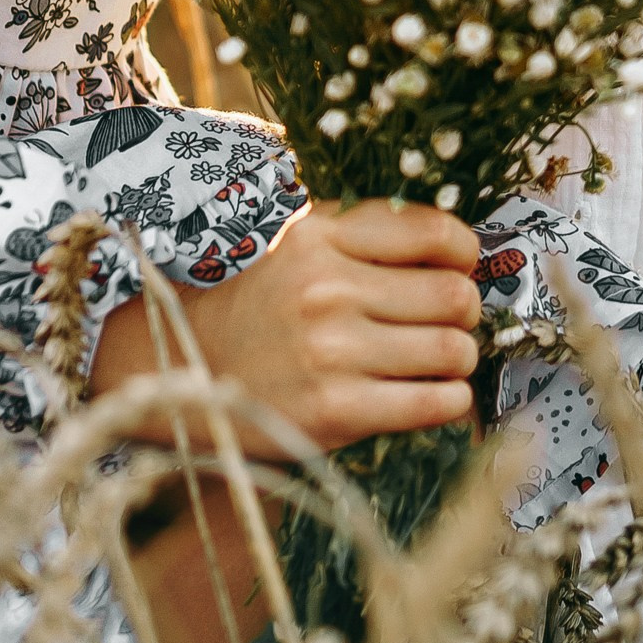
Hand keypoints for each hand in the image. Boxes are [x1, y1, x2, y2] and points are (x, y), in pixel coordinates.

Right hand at [87, 198, 481, 453]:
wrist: (180, 368)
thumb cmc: (252, 304)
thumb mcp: (296, 243)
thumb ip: (365, 236)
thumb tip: (457, 252)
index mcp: (321, 235)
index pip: (436, 232)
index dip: (463, 253)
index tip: (457, 268)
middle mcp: (327, 287)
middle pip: (455, 296)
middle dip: (462, 313)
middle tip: (445, 323)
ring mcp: (331, 350)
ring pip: (454, 351)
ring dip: (456, 360)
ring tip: (434, 362)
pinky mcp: (334, 410)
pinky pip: (436, 403)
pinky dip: (446, 401)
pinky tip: (425, 395)